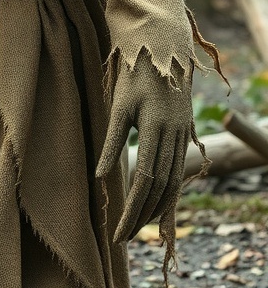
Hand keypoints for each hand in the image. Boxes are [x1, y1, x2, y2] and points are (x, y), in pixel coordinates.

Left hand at [96, 49, 193, 241]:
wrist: (163, 50)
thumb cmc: (134, 76)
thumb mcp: (118, 106)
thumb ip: (112, 142)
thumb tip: (100, 177)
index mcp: (156, 128)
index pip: (145, 180)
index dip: (132, 209)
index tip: (118, 230)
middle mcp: (175, 135)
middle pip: (161, 187)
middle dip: (142, 216)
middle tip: (124, 237)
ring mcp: (184, 135)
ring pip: (174, 182)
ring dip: (157, 208)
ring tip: (138, 227)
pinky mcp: (186, 134)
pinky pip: (179, 171)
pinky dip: (169, 192)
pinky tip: (157, 204)